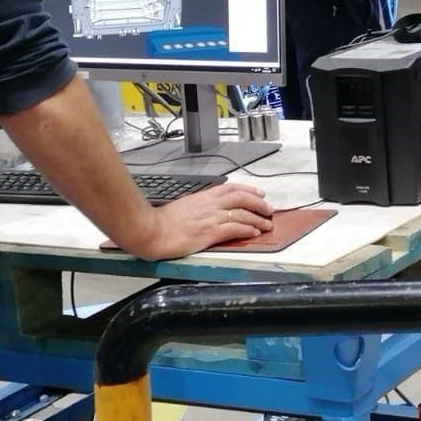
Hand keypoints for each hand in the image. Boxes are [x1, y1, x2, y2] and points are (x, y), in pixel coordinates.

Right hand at [126, 182, 272, 260]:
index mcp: (204, 197)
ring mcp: (211, 218)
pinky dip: (248, 229)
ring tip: (266, 224)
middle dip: (259, 203)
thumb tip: (208, 210)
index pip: (232, 188)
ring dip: (258, 219)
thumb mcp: (184, 206)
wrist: (152, 230)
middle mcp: (211, 205)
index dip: (249, 190)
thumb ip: (199, 206)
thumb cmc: (163, 222)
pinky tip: (254, 232)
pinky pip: (235, 228)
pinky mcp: (210, 232)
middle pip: (242, 198)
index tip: (259, 193)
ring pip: (243, 214)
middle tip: (269, 209)